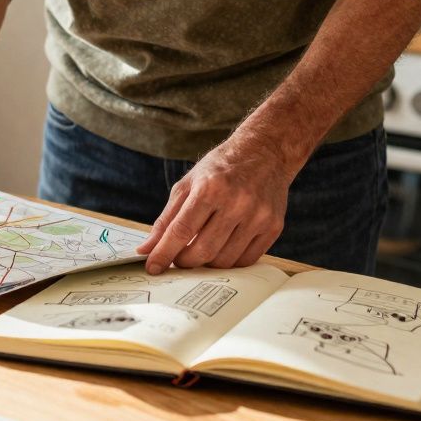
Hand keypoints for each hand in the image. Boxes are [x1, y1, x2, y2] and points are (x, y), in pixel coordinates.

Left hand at [137, 131, 296, 273]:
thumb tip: (147, 249)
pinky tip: (221, 250)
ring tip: (199, 252)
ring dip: (206, 264)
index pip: (181, 230)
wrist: (264, 153)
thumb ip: (166, 219)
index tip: (152, 267)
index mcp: (210, 188)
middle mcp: (236, 202)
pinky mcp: (273, 226)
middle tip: (177, 260)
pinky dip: (229, 262)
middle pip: (203, 250)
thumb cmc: (220, 169)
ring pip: (225, 260)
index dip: (164, 253)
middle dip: (184, 262)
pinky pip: (247, 260)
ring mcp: (257, 216)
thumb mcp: (187, 185)